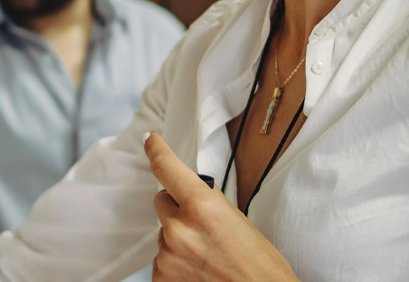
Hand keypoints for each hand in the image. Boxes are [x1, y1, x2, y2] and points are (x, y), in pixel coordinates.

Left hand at [144, 131, 298, 281]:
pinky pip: (161, 258)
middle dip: (177, 207)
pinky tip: (198, 270)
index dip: (155, 149)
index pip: (166, 167)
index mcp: (202, 206)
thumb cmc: (258, 262)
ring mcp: (168, 255)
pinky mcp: (162, 277)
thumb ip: (206, 200)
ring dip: (178, 238)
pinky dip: (176, 262)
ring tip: (207, 255)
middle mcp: (179, 228)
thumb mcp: (235, 218)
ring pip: (163, 232)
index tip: (150, 140)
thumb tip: (185, 189)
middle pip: (162, 201)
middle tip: (203, 225)